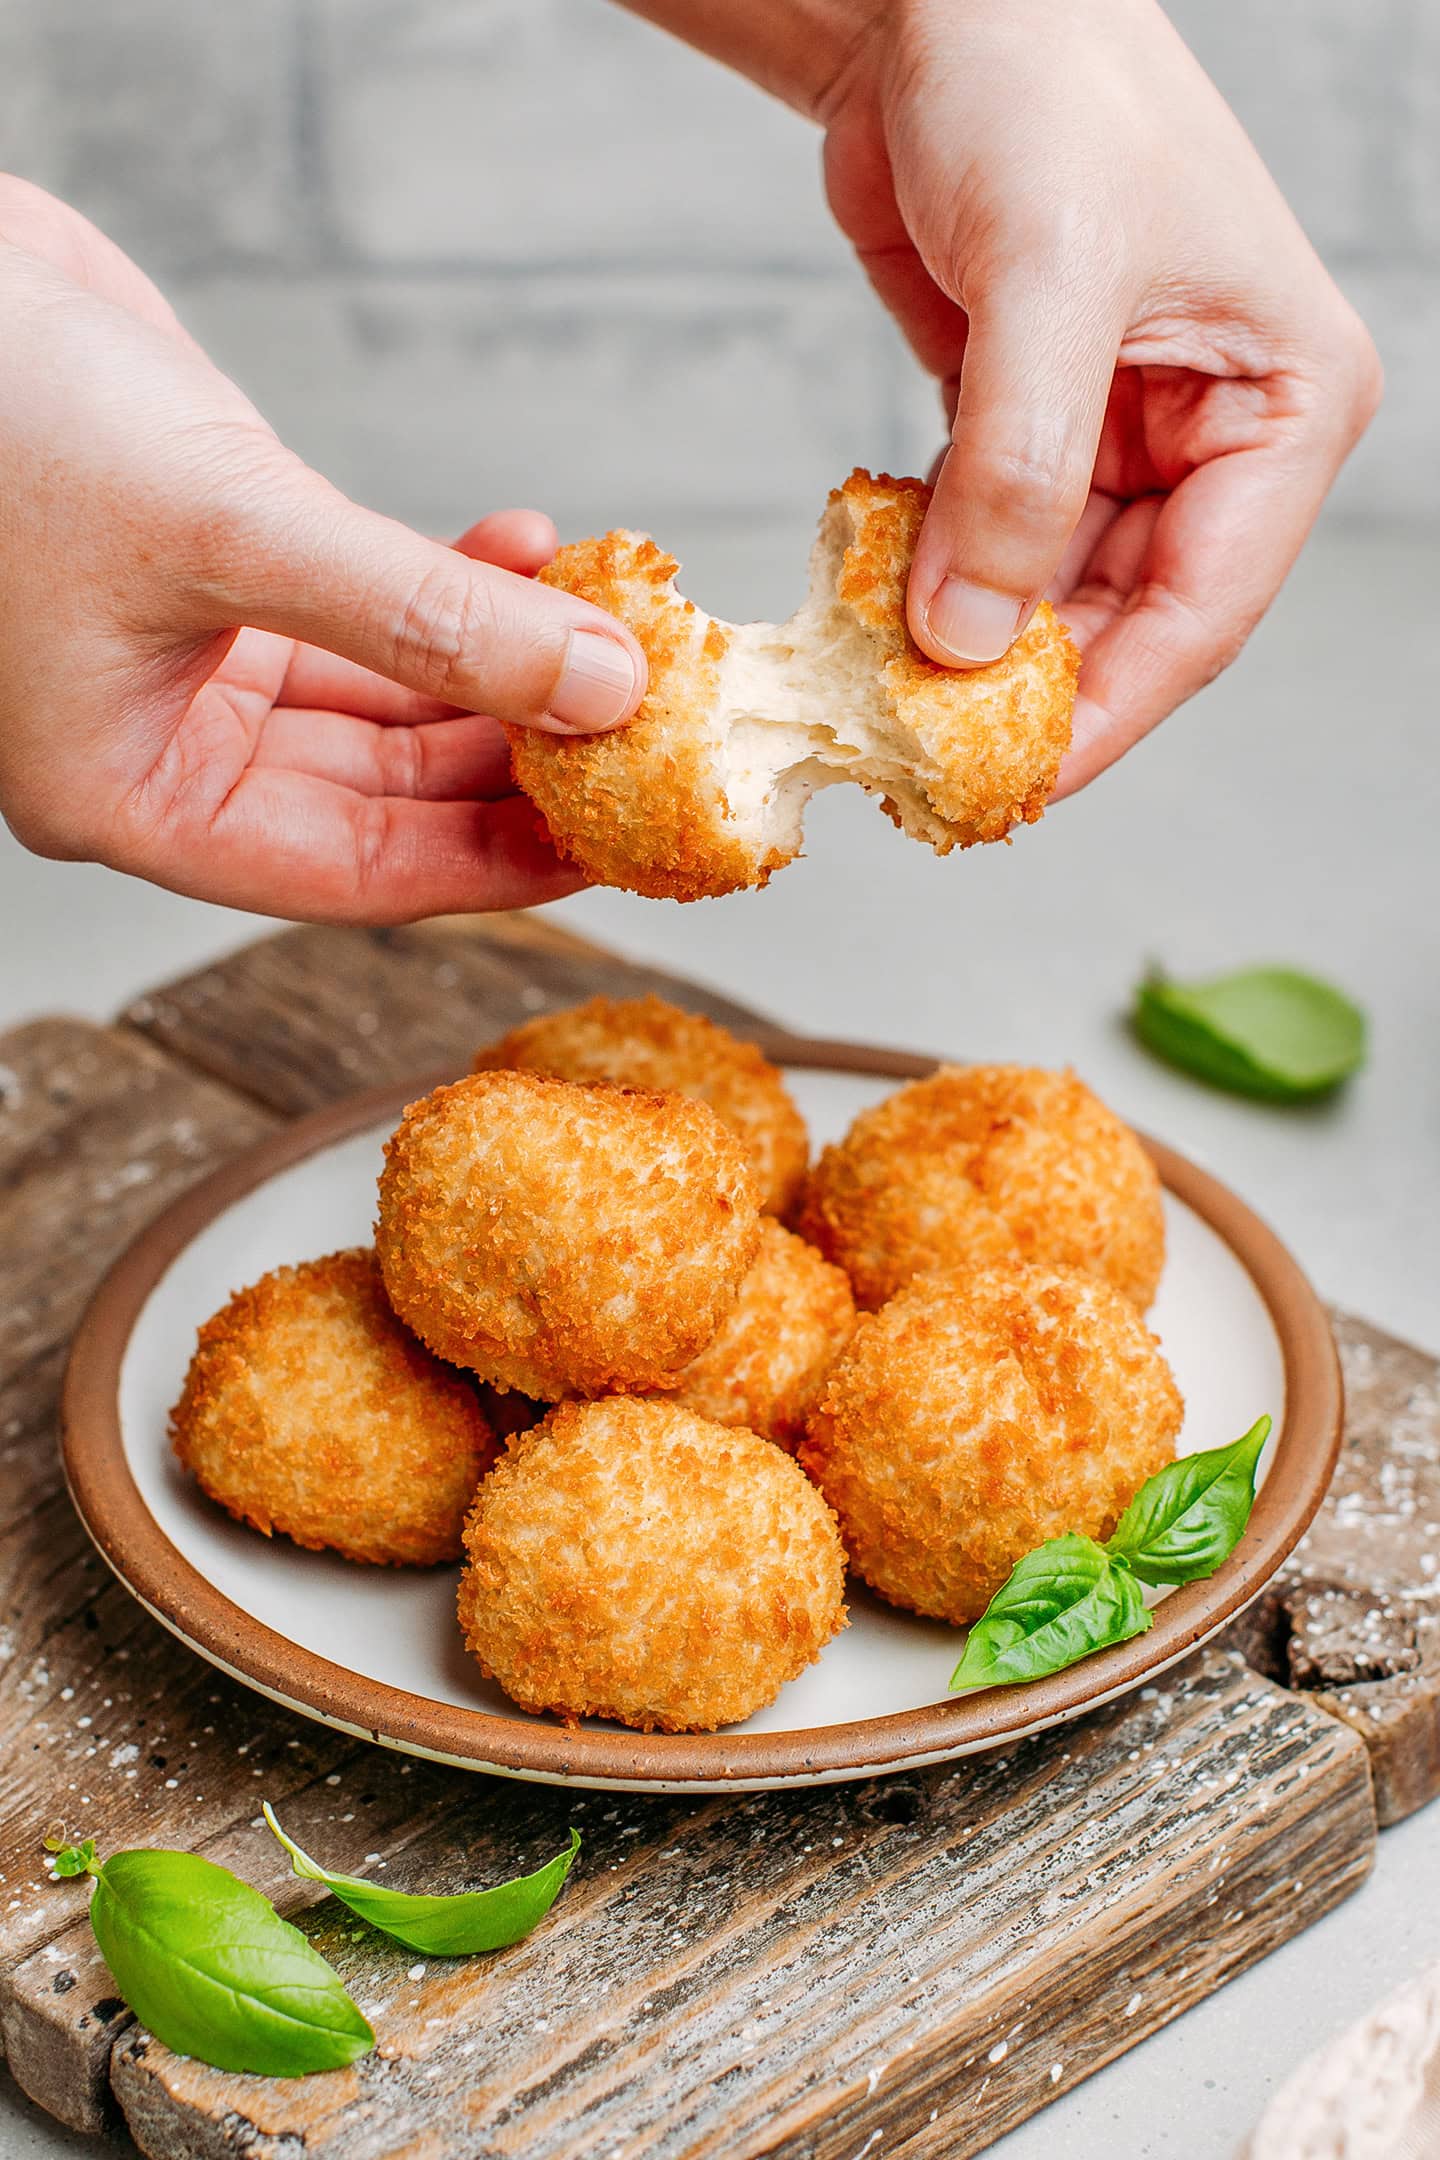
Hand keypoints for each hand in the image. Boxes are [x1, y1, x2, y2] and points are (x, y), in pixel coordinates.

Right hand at [0, 179, 646, 919]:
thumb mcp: (232, 531)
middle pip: (388, 795)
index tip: (616, 845)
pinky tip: (526, 549)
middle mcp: (169, 744)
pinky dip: (451, 582)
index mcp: (133, 795)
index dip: (497, 863)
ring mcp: (200, 659)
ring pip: (391, 701)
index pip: (358, 872)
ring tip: (604, 633)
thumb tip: (597, 686)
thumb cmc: (0, 417)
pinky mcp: (228, 569)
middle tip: (640, 740)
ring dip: (499, 663)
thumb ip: (423, 617)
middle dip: (517, 759)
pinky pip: (371, 609)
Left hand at [818, 0, 1381, 790]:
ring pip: (1054, 599)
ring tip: (891, 702)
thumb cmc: (1039, 83)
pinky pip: (991, 547)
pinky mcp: (1027, 428)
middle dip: (1033, 694)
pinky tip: (881, 614)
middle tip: (936, 769)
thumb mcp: (1047, 280)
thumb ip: (1017, 472)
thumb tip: (971, 642)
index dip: (1109, 713)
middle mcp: (1214, 434)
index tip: (1018, 785)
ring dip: (974, 650)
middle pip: (1129, 624)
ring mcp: (1119, 437)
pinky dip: (937, 586)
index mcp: (1282, 402)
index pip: (1205, 609)